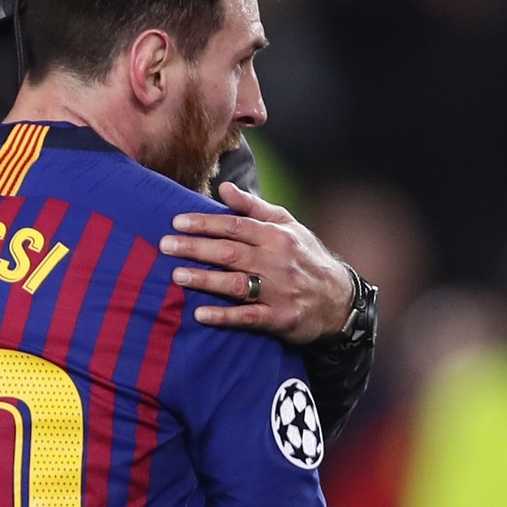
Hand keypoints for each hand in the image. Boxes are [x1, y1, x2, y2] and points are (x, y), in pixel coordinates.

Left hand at [160, 182, 352, 344]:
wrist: (341, 299)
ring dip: (205, 280)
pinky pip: (248, 317)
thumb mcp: (287, 226)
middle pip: (230, 253)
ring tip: (177, 275)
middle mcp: (277, 262)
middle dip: (196, 248)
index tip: (176, 222)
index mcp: (276, 237)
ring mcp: (278, 292)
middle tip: (165, 245)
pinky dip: (224, 316)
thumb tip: (223, 187)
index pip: (235, 226)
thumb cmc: (305, 257)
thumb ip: (253, 207)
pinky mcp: (280, 318)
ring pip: (236, 284)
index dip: (204, 223)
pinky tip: (200, 314)